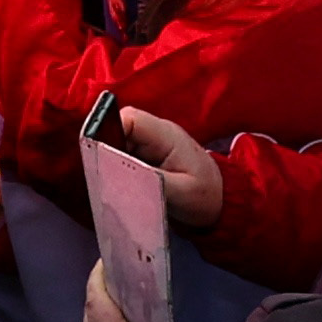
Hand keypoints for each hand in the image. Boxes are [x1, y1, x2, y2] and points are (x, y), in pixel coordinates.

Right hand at [101, 101, 224, 230]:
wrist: (221, 203)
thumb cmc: (205, 196)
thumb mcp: (181, 193)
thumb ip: (151, 181)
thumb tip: (120, 175)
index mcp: (165, 135)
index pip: (129, 119)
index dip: (109, 131)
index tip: (99, 156)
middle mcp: (155, 135)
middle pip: (118, 129)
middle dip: (106, 151)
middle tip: (103, 177)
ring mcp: (150, 146)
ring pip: (118, 144)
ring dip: (111, 162)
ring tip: (110, 185)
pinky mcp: (146, 158)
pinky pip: (123, 156)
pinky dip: (117, 170)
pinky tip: (118, 187)